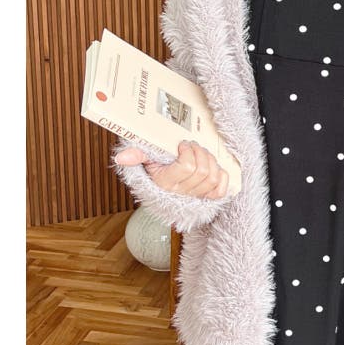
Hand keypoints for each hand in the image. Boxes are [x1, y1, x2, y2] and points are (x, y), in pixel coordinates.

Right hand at [115, 140, 229, 199]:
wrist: (160, 194)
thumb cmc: (155, 174)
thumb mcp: (143, 163)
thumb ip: (135, 156)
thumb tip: (121, 157)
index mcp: (166, 182)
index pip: (187, 166)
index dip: (189, 151)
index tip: (183, 145)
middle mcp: (181, 193)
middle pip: (202, 171)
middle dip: (201, 153)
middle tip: (193, 146)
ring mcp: (195, 197)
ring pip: (213, 178)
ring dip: (212, 161)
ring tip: (202, 154)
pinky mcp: (207, 199)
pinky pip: (221, 190)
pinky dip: (222, 176)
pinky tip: (214, 167)